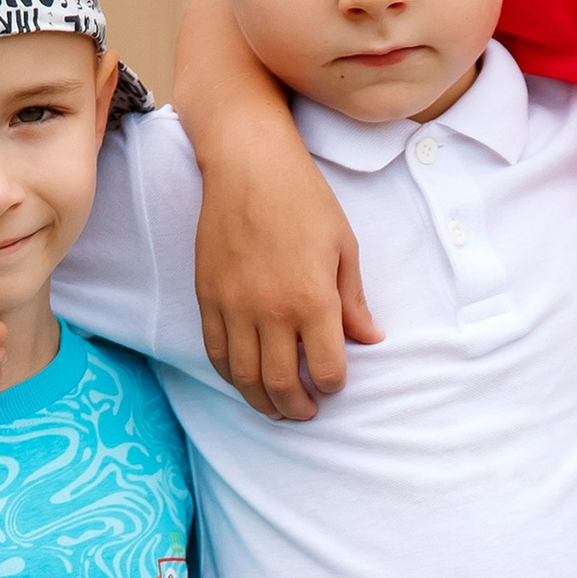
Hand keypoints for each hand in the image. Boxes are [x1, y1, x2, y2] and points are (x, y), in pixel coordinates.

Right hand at [195, 139, 380, 422]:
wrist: (248, 165)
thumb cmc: (303, 200)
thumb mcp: (343, 247)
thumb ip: (353, 301)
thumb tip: (369, 339)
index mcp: (312, 299)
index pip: (326, 369)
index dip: (333, 386)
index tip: (335, 384)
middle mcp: (270, 311)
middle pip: (281, 384)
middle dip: (297, 408)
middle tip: (306, 412)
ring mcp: (233, 306)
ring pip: (244, 377)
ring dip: (262, 401)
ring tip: (276, 407)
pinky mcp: (207, 297)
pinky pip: (216, 352)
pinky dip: (232, 375)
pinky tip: (246, 379)